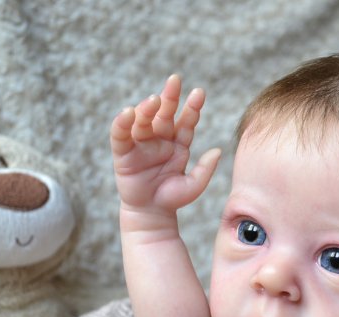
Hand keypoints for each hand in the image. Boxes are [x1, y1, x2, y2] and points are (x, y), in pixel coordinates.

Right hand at [111, 75, 220, 215]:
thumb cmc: (173, 198)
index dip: (192, 107)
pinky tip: (128, 112)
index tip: (199, 93)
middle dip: (170, 97)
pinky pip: (121, 134)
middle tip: (175, 81)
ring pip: (143, 120)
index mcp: (178, 143)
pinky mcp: (123, 152)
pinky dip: (122, 122)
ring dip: (147, 108)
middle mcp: (160, 139)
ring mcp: (141, 144)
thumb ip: (205, 169)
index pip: (186, 121)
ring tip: (154, 100)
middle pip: (164, 113)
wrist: (152, 213)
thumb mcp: (194, 185)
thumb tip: (217, 151)